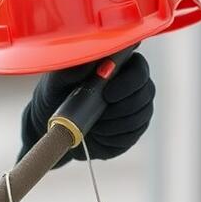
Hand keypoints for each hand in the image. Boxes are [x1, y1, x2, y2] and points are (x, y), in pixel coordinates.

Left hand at [19, 51, 154, 164]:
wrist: (55, 124)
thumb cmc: (56, 95)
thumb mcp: (56, 82)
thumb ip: (73, 70)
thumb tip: (93, 64)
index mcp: (119, 64)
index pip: (139, 67)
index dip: (128, 81)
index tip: (106, 94)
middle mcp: (133, 85)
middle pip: (146, 92)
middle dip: (122, 106)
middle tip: (99, 113)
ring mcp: (136, 108)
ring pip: (140, 115)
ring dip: (116, 123)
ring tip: (94, 123)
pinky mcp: (132, 131)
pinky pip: (132, 135)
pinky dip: (113, 137)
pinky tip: (98, 134)